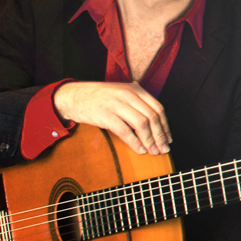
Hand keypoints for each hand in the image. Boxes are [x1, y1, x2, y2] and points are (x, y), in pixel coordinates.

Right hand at [53, 81, 171, 154]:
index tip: (168, 138)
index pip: (157, 108)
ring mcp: (116, 104)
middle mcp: (128, 94)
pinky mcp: (105, 115)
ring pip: (141, 124)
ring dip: (150, 140)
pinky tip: (140, 150)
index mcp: (135, 89)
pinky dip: (135, 142)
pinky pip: (125, 131)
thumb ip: (137, 102)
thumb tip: (155, 125)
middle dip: (160, 136)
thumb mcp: (121, 93)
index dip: (165, 125)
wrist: (72, 96)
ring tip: (153, 151)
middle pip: (152, 117)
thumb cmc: (99, 98)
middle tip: (164, 149)